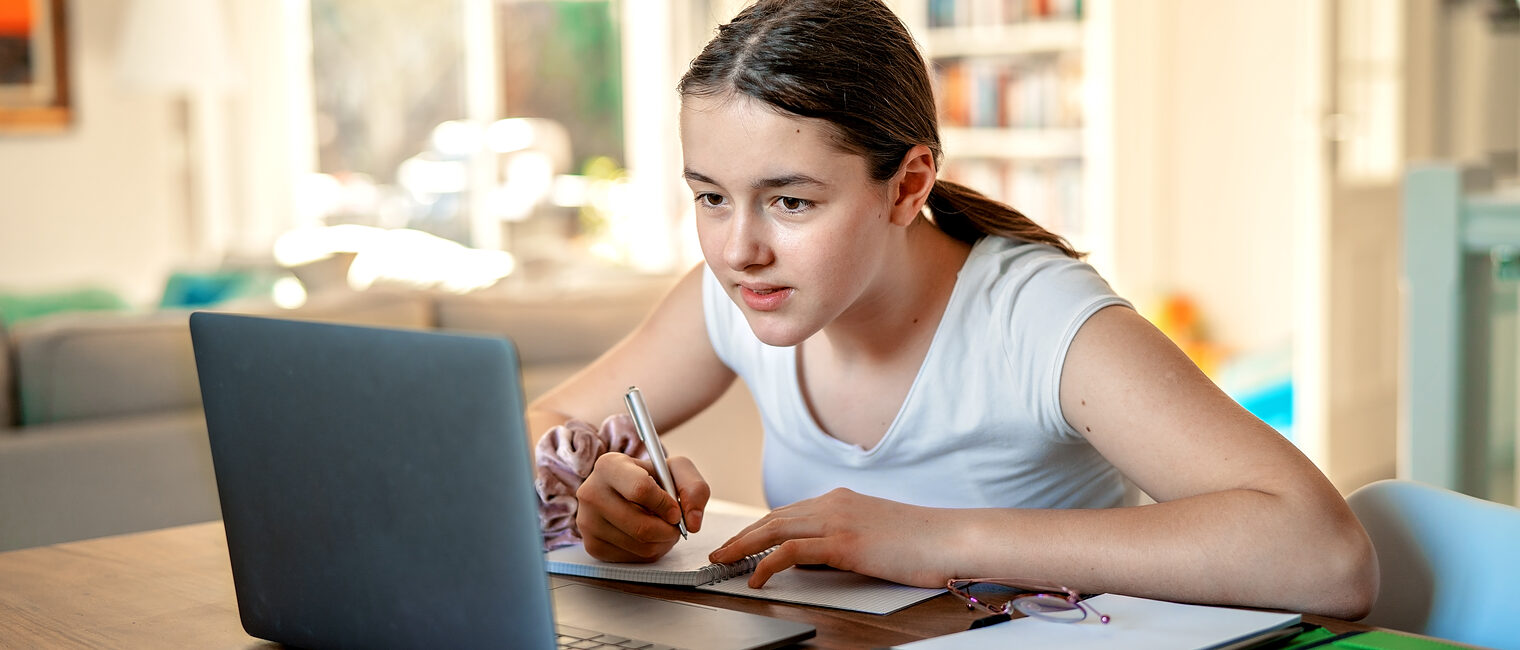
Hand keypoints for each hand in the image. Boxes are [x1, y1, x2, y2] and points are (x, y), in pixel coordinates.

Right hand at [574, 452, 710, 562]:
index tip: (675, 511)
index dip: (665, 505)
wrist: (625, 491)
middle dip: (668, 531)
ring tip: (663, 529)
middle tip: (674, 526)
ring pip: (639, 545)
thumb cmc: (650, 478)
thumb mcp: (676, 470)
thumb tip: (693, 522)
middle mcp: (591, 493)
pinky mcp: (592, 545)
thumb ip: (694, 488)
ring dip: (662, 542)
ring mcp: (587, 522)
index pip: (640, 490)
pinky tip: (647, 537)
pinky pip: (631, 558)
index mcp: (609, 466)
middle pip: (641, 526)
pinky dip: (649, 552)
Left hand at [706, 488, 951, 587]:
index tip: (740, 542)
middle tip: (718, 552)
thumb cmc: (923, 543)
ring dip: (743, 547)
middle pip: (773, 518)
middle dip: (742, 535)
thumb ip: (846, 540)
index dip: (759, 528)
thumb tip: (820, 560)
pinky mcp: (843, 542)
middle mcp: (834, 503)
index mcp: (841, 500)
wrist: (952, 538)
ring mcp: (837, 520)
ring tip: (723, 562)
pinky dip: (767, 563)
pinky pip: (791, 552)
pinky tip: (755, 577)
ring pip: (774, 530)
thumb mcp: (876, 535)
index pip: (787, 513)